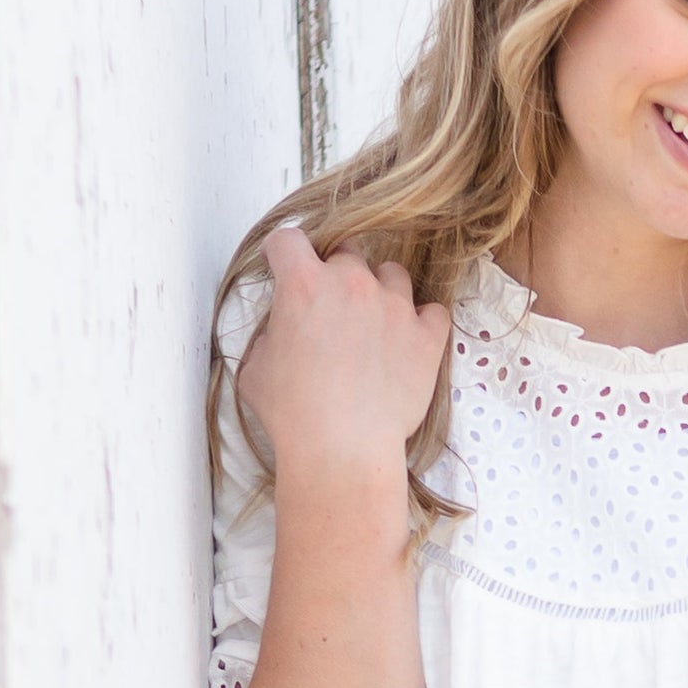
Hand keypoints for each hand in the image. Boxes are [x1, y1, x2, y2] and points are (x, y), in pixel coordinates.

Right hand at [238, 225, 451, 496]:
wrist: (343, 449)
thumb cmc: (292, 413)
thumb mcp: (255, 368)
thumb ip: (270, 334)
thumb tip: (283, 332)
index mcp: (303, 284)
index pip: (289, 239)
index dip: (284, 254)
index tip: (285, 270)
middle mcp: (352, 283)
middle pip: (347, 252)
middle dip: (336, 273)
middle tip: (332, 309)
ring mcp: (395, 306)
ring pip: (392, 274)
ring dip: (381, 291)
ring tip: (373, 326)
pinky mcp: (428, 335)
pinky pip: (432, 311)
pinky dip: (421, 322)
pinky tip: (408, 343)